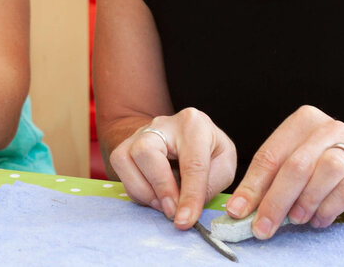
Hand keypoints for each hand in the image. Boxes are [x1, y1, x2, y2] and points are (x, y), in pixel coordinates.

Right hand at [108, 108, 235, 228]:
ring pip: (126, 159)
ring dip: (144, 191)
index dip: (189, 196)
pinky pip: (120, 168)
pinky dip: (136, 189)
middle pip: (146, 152)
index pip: (192, 163)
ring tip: (163, 204)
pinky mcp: (125, 144)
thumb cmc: (207, 150)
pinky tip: (153, 195)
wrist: (184, 135)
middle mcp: (163, 124)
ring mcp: (140, 132)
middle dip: (160, 187)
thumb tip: (188, 208)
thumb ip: (211, 184)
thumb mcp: (223, 164)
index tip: (185, 220)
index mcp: (194, 124)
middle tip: (172, 211)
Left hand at [224, 105, 343, 238]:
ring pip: (323, 171)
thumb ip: (270, 182)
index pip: (270, 155)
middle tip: (262, 227)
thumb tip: (241, 208)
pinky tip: (318, 219)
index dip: (252, 186)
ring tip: (295, 219)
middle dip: (274, 201)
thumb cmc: (324, 170)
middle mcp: (328, 128)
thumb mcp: (294, 168)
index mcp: (302, 121)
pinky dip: (326, 209)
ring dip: (304, 201)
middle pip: (295, 165)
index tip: (238, 211)